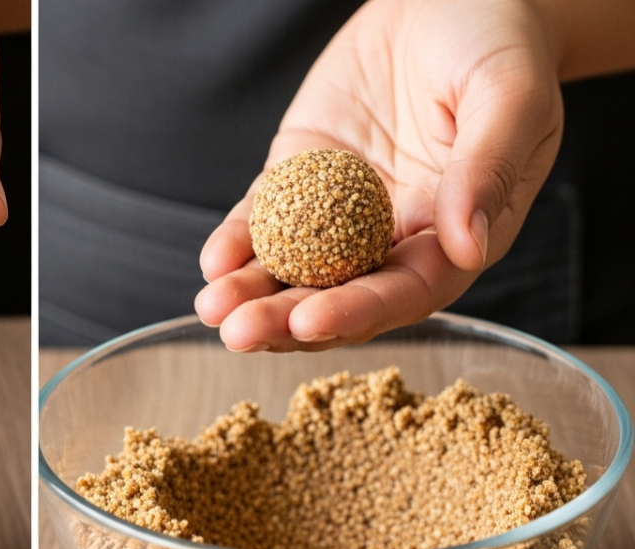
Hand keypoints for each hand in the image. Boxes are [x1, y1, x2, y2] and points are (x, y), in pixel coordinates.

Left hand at [195, 0, 562, 351]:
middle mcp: (395, 236)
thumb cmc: (497, 42)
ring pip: (293, 268)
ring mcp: (341, 211)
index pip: (405, 291)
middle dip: (285, 320)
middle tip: (238, 333)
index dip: (357, 312)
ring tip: (211, 308)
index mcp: (455, 234)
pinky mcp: (300, 179)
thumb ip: (488, 168)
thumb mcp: (509, 96)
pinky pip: (264, 219)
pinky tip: (213, 261)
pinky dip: (237, 242)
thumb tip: (468, 245)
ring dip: (251, 294)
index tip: (310, 322)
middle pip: (338, 295)